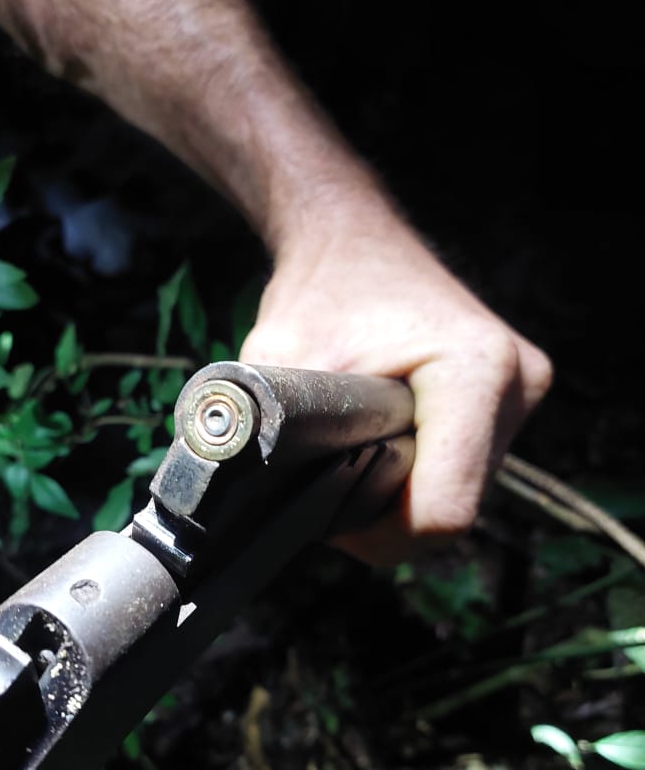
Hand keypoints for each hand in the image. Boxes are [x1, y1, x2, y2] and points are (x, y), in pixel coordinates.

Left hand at [240, 195, 552, 563]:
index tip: (323, 505)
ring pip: (456, 498)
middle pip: (449, 510)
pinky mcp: (512, 404)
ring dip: (399, 495)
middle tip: (326, 474)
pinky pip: (461, 474)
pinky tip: (381, 441)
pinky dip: (415, 476)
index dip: (375, 531)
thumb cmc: (318, 291)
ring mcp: (523, 396)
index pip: (441, 512)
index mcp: (476, 371)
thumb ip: (269, 437)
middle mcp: (518, 385)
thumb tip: (247, 509)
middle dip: (382, 513)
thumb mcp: (277, 362)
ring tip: (353, 448)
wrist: (353, 239)